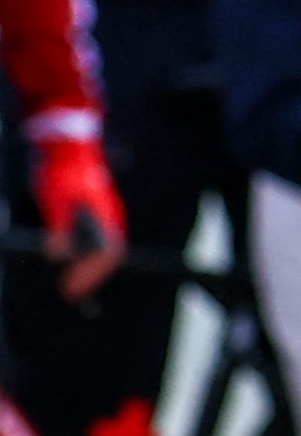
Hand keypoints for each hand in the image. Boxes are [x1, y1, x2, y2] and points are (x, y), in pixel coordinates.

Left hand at [25, 130, 123, 303]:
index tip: (70, 289)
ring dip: (87, 266)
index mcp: (105, 217)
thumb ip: (58, 228)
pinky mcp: (95, 208)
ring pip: (102, 248)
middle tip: (68, 291)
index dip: (90, 275)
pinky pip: (96, 239)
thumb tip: (57, 256)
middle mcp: (110, 217)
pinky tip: (70, 257)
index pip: (107, 255)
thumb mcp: (55, 200)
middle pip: (107, 255)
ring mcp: (104, 212)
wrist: (69, 144)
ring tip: (69, 280)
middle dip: (88, 276)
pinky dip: (84, 254)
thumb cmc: (63, 171)